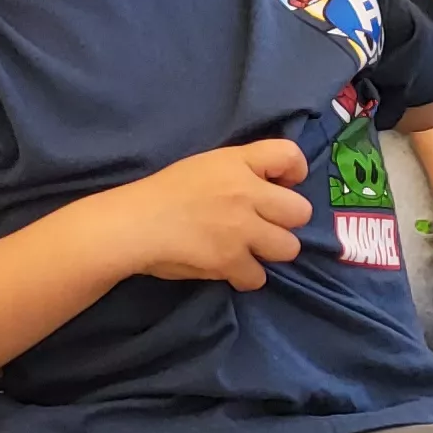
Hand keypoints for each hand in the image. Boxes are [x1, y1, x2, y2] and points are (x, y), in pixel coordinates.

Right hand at [114, 140, 313, 288]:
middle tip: (260, 226)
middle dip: (284, 222)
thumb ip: (238, 173)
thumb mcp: (204, 167)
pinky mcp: (230, 260)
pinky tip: (227, 268)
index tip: (281, 185)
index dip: (294, 172)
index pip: (289, 155)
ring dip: (269, 251)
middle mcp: (245, 192)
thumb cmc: (160, 193)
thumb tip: (270, 188)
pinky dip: (243, 276)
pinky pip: (258, 276)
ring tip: (246, 250)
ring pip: (289, 248)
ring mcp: (241, 228)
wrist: (131, 224)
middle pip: (301, 211)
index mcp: (236, 163)